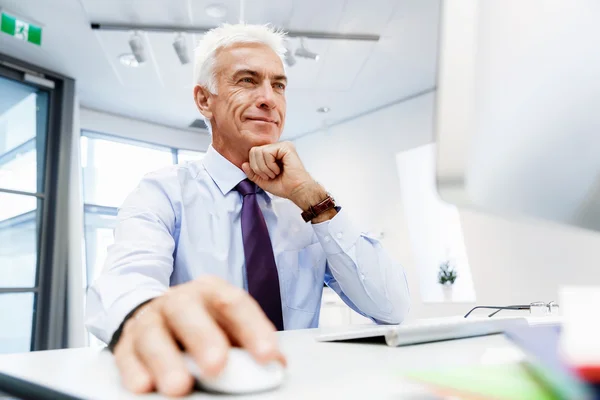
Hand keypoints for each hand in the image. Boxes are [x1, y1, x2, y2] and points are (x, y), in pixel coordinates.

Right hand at [113, 276, 285, 396]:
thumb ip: (248, 341)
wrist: (156, 313)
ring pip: (153, 334)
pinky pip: (127, 355)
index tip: (267, 355)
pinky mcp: (126, 343)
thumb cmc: (201, 322)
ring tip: (179, 386)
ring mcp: (150, 320)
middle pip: (187, 310)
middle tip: (217, 365)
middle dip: (203, 338)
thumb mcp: (227, 325)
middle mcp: (178, 300)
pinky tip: (144, 385)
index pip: (233, 303)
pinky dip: (134, 371)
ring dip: (166, 360)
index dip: (252, 328)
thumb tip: (277, 364)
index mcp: (210, 291)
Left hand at [242, 142, 329, 212]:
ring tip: (275, 173)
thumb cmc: (284, 186)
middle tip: (270, 175)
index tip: (266, 176)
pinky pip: (267, 153)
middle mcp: (277, 147)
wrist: (296, 191)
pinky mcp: (286, 146)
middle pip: (254, 151)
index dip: (255, 167)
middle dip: (258, 167)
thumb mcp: (263, 181)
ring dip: (265, 168)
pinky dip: (270, 165)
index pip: (253, 153)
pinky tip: (279, 169)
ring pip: (259, 151)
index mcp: (272, 153)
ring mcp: (282, 145)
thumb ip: (252, 173)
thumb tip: (244, 164)